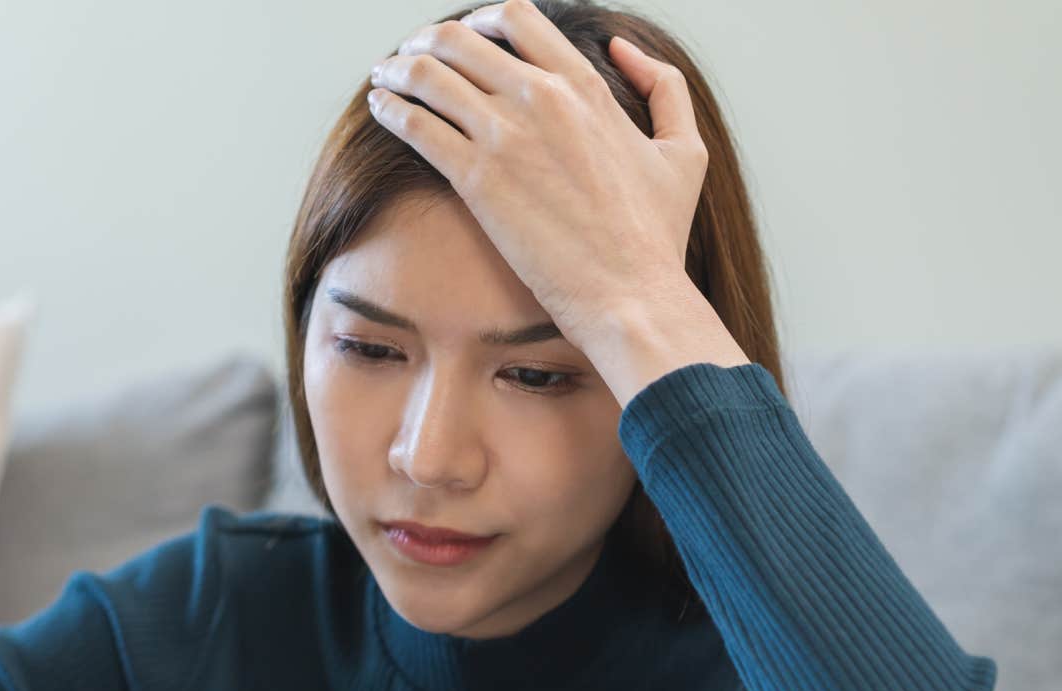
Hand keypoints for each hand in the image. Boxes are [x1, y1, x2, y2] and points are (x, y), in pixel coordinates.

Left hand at [367, 0, 707, 355]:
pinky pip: (415, 124)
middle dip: (427, 41)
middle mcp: (542, 98)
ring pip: (429, 74)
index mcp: (585, 85)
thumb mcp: (683, 150)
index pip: (517, 19)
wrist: (629, 293)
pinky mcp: (476, 178)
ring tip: (383, 76)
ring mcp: (505, 136)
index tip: (462, 35)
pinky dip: (389, 108)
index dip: (480, 20)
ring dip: (398, 68)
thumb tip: (622, 48)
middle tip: (410, 54)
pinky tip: (377, 107)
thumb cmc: (655, 236)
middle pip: (461, 40)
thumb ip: (663, 87)